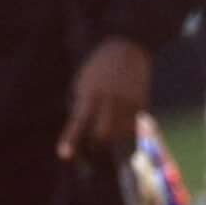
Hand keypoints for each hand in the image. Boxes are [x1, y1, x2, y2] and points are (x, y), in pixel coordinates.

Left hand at [59, 37, 153, 157]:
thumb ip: (82, 109)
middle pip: (103, 134)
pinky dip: (124, 129)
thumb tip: (85, 140)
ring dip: (112, 136)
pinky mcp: (141, 104)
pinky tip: (121, 117)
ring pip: (119, 134)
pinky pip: (132, 128)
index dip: (70, 139)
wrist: (127, 49)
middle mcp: (110, 100)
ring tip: (108, 122)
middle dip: (96, 143)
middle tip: (93, 143)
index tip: (63, 155)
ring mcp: (128, 102)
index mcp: (90, 93)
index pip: (79, 121)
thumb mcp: (82, 85)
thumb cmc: (98, 71)